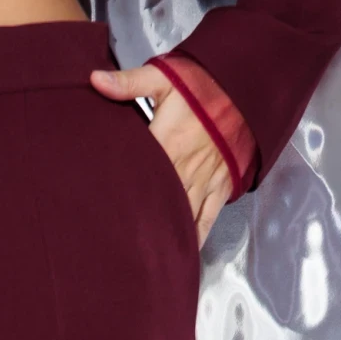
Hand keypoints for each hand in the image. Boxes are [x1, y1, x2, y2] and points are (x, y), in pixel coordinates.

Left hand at [89, 62, 231, 248]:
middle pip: (156, 204)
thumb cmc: (202, 85)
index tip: (101, 213)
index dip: (118, 195)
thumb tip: (95, 81)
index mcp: (165, 146)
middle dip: (139, 224)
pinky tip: (183, 256)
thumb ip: (128, 84)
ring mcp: (202, 183)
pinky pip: (206, 220)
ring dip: (164, 237)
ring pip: (179, 218)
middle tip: (116, 249)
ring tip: (144, 261)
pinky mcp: (219, 189)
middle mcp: (183, 171)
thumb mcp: (163, 78)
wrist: (245, 87)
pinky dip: (194, 239)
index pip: (137, 176)